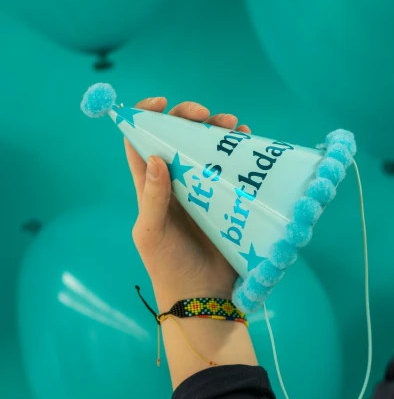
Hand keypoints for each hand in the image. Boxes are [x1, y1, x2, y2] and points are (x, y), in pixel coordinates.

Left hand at [126, 97, 251, 313]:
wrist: (203, 296)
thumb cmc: (168, 266)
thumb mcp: (151, 232)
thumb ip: (152, 197)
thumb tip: (155, 157)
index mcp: (151, 187)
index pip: (140, 142)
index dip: (146, 117)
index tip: (161, 103)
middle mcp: (177, 182)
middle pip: (179, 137)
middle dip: (190, 118)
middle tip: (207, 115)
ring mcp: (203, 189)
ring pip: (207, 148)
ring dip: (218, 130)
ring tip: (234, 124)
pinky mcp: (227, 198)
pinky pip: (233, 167)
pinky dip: (240, 150)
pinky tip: (248, 141)